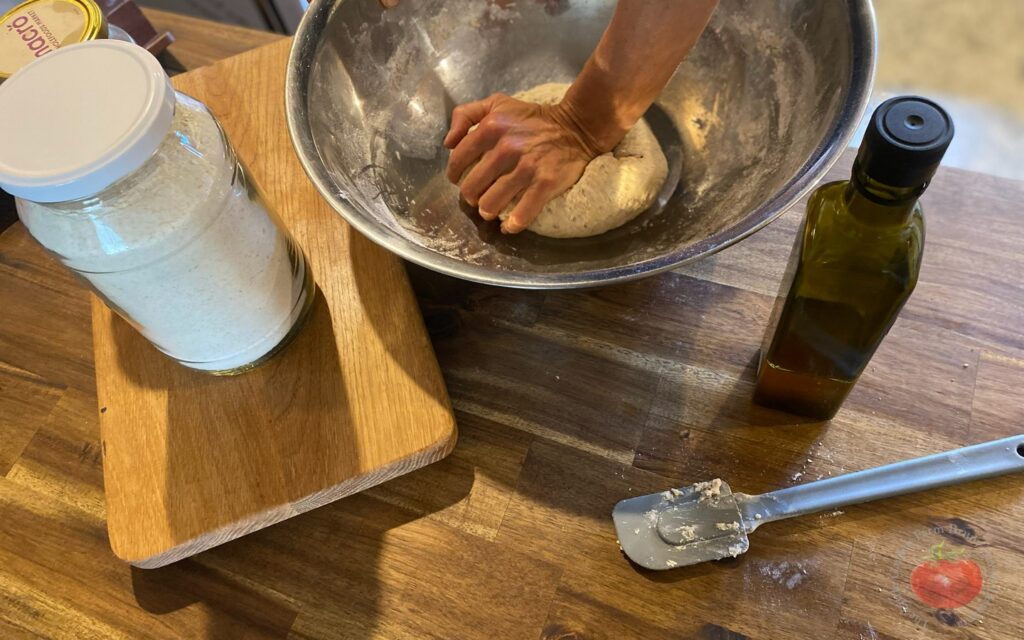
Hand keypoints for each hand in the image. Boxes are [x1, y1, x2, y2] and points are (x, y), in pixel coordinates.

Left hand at [444, 93, 599, 233]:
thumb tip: (447, 144)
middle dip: (471, 196)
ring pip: (491, 204)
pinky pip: (522, 214)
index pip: (458, 159)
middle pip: (471, 187)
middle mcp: (506, 148)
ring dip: (487, 211)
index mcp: (490, 127)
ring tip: (490, 210)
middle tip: (478, 196)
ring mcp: (526, 168)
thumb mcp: (497, 103)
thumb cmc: (532, 118)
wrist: (575, 126)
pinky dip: (512, 224)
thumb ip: (465, 115)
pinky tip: (509, 226)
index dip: (455, 174)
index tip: (460, 180)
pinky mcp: (545, 184)